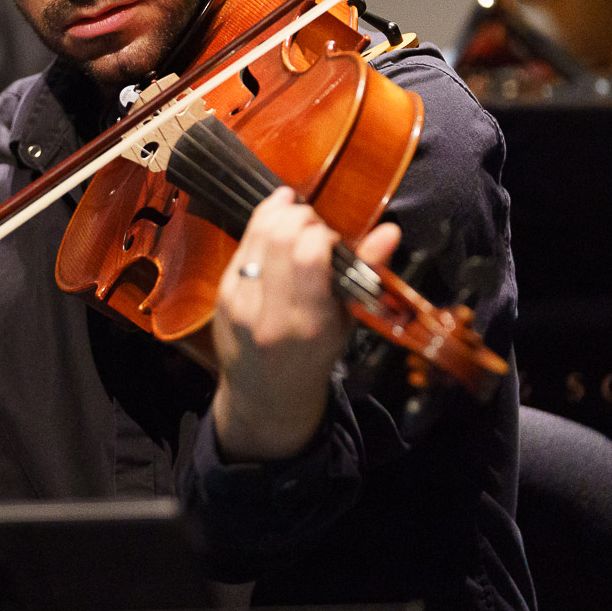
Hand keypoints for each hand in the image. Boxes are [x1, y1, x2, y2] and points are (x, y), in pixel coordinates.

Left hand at [211, 188, 400, 461]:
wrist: (266, 395)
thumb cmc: (314, 357)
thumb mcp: (346, 323)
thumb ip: (365, 272)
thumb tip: (389, 231)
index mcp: (308, 323)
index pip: (308, 255)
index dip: (322, 233)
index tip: (332, 240)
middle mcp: (270, 312)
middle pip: (279, 237)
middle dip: (300, 217)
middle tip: (313, 224)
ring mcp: (239, 301)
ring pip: (257, 234)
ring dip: (279, 215)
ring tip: (296, 218)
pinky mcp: (222, 293)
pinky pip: (243, 245)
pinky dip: (261, 227)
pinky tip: (276, 226)